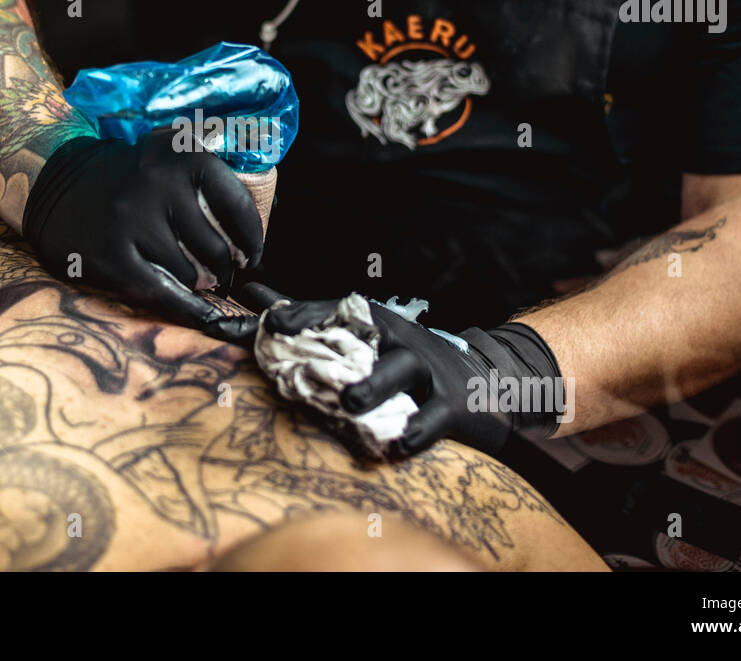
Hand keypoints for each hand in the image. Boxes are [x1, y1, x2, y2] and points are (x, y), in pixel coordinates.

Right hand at [21, 128, 264, 342]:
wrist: (57, 183)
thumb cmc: (130, 177)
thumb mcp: (171, 153)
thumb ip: (213, 175)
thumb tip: (262, 223)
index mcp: (183, 155)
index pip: (238, 206)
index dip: (252, 240)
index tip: (252, 256)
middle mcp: (158, 183)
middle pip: (215, 247)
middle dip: (225, 268)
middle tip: (223, 274)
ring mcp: (131, 219)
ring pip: (189, 272)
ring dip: (198, 283)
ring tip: (194, 279)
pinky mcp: (110, 254)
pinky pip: (160, 292)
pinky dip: (187, 309)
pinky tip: (203, 316)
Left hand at [246, 286, 561, 455]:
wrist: (486, 381)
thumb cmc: (410, 362)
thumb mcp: (370, 339)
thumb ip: (313, 322)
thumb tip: (255, 295)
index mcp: (378, 325)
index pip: (337, 311)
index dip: (305, 314)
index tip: (272, 322)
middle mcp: (402, 341)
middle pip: (370, 337)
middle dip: (336, 345)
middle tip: (309, 368)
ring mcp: (429, 372)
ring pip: (402, 372)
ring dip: (376, 386)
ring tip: (353, 404)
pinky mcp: (454, 405)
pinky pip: (434, 418)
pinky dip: (417, 431)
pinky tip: (399, 444)